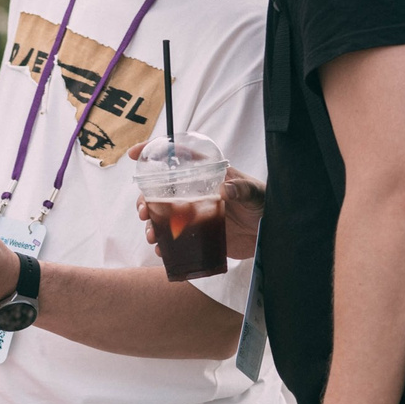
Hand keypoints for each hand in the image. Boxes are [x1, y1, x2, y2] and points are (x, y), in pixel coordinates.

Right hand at [139, 167, 267, 263]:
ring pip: (162, 215)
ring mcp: (193, 213)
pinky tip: (161, 251)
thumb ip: (243, 189)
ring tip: (151, 235)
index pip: (176, 157)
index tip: (135, 155)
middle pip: (160, 190)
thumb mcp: (255, 193)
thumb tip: (226, 189)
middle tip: (144, 212)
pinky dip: (163, 245)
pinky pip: (174, 238)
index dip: (154, 152)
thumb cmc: (264, 205)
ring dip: (150, 224)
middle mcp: (194, 192)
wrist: (269, 233)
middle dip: (145, 200)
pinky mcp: (196, 234)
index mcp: (205, 174)